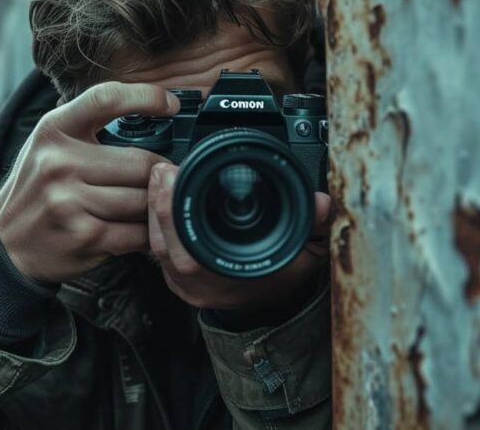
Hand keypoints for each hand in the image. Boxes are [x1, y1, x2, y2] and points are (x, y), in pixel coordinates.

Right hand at [0, 82, 178, 282]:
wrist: (7, 244)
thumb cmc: (39, 188)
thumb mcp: (51, 144)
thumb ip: (90, 126)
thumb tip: (153, 114)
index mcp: (53, 131)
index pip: (106, 99)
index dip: (146, 96)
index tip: (172, 104)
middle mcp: (60, 163)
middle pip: (141, 162)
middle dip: (160, 173)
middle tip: (163, 178)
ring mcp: (70, 201)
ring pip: (144, 199)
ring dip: (155, 205)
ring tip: (150, 205)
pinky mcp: (85, 235)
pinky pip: (138, 232)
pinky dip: (149, 233)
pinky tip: (143, 229)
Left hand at [147, 162, 330, 311]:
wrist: (271, 308)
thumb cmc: (283, 279)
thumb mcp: (306, 255)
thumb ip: (316, 227)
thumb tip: (324, 203)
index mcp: (229, 280)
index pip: (193, 253)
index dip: (177, 214)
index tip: (175, 176)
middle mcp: (201, 287)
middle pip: (166, 246)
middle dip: (161, 203)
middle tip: (162, 170)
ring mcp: (184, 287)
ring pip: (156, 247)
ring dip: (155, 210)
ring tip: (159, 177)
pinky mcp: (174, 281)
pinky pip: (157, 252)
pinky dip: (156, 223)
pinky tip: (158, 199)